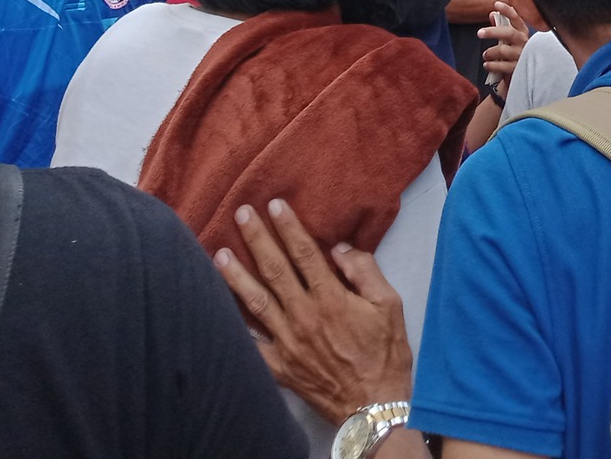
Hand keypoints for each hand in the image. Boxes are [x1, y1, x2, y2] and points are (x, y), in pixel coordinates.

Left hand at [212, 200, 410, 425]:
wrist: (372, 405)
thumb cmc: (386, 353)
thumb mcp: (390, 305)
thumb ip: (365, 272)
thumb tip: (340, 249)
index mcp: (332, 299)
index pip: (305, 254)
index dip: (288, 227)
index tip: (275, 205)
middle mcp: (305, 317)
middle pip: (275, 270)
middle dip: (257, 239)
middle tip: (241, 214)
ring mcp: (287, 343)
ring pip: (255, 302)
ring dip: (236, 275)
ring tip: (220, 253)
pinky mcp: (279, 366)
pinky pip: (252, 342)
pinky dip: (236, 324)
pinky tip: (221, 307)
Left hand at [478, 0, 528, 89]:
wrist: (523, 77)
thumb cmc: (514, 54)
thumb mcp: (508, 40)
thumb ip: (501, 27)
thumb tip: (493, 14)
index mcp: (522, 32)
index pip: (517, 18)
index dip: (507, 10)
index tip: (496, 4)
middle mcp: (524, 42)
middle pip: (509, 33)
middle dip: (493, 31)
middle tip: (479, 33)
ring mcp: (522, 56)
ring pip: (503, 50)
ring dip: (491, 52)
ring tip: (486, 55)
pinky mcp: (518, 69)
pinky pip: (502, 65)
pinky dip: (492, 65)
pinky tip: (487, 64)